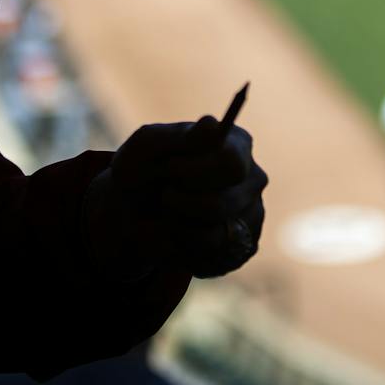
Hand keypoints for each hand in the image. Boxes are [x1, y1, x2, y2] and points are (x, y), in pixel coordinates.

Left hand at [84, 116, 267, 279]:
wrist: (132, 210)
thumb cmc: (143, 168)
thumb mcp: (148, 146)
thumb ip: (181, 137)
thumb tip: (212, 125)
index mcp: (236, 145)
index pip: (230, 163)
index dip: (195, 172)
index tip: (167, 169)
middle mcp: (252, 179)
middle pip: (221, 204)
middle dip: (180, 203)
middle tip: (164, 194)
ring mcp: (252, 215)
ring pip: (214, 237)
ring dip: (177, 227)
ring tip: (168, 214)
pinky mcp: (243, 248)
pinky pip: (211, 259)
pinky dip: (182, 249)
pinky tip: (175, 233)